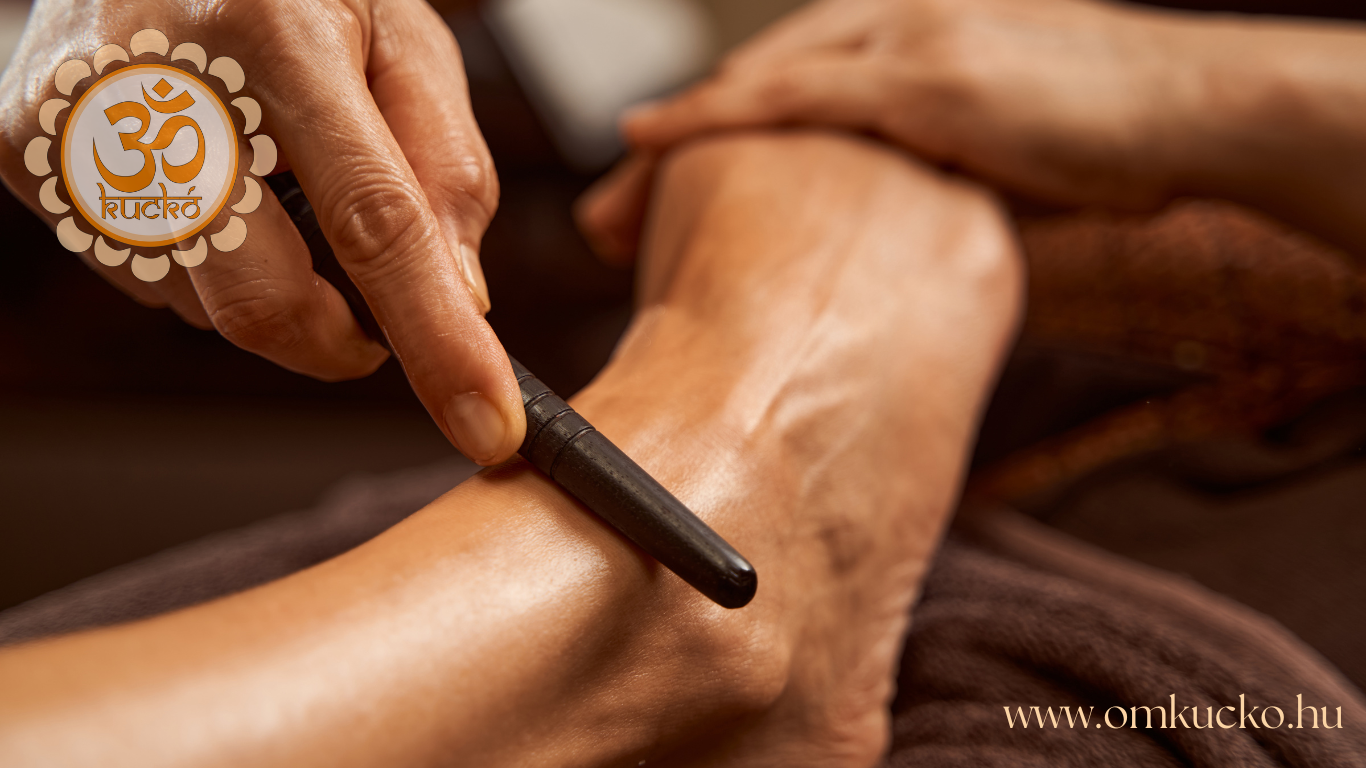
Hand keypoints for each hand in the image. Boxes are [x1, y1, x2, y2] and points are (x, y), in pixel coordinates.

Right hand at [0, 0, 524, 464]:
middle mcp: (155, 82)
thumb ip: (445, 162)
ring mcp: (74, 130)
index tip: (485, 427)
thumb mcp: (401, 36)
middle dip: (339, 339)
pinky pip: (150, 281)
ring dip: (272, 287)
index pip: (371, 222)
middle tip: (374, 315)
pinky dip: (207, 266)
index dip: (435, 340)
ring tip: (269, 183)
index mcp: (272, 33)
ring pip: (206, 305)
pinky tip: (207, 184)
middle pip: (263, 301)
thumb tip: (462, 298)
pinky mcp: (30, 162)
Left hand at [577, 0, 1195, 260]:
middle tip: (610, 205)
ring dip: (681, 134)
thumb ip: (934, 168)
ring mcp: (910, 40)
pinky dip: (717, 113)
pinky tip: (651, 137)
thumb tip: (893, 231)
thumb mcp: (1006, 144)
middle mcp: (898, 19)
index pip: (791, 80)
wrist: (1198, 109)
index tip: (662, 183)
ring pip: (760, 81)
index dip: (721, 127)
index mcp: (911, 34)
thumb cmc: (1114, 136)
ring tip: (612, 198)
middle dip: (682, 138)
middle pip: (759, 78)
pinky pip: (795, 95)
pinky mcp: (928, 77)